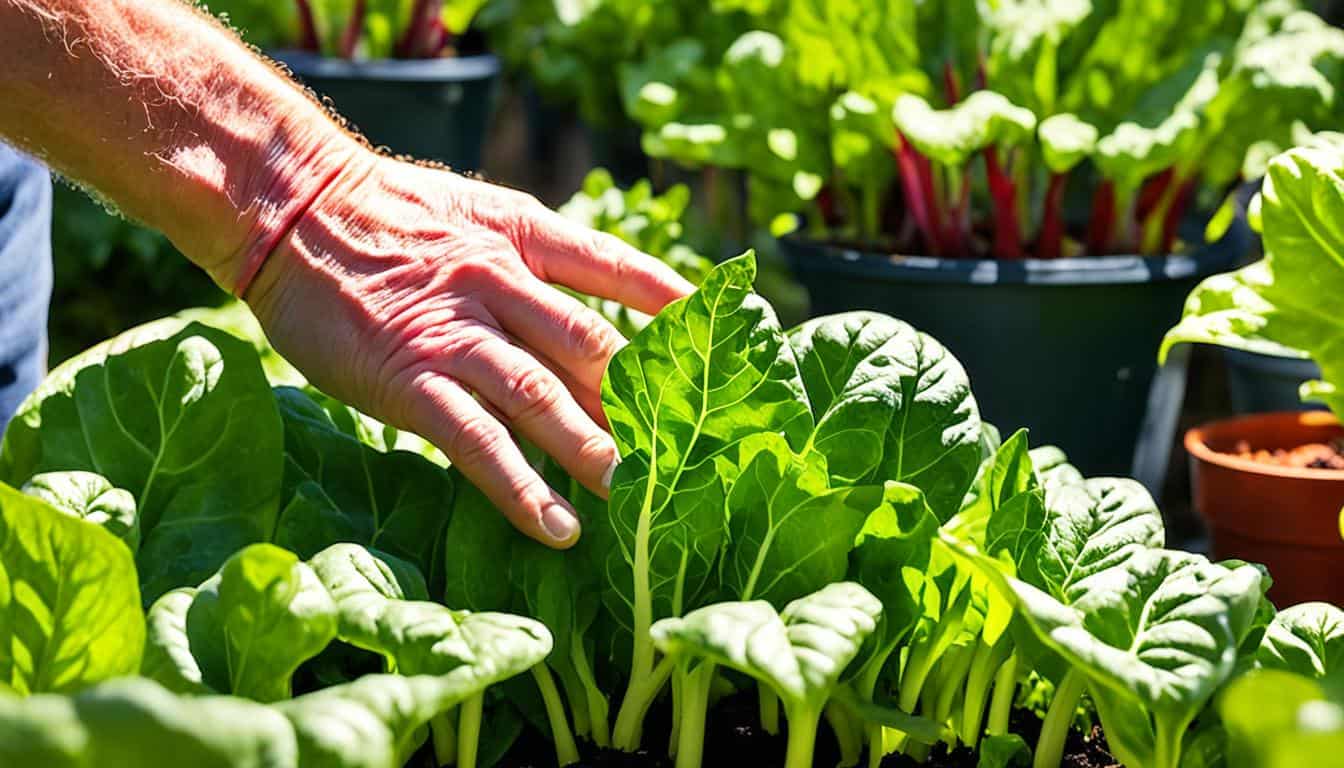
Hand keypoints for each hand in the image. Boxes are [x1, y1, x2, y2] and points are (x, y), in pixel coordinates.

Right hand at [245, 153, 693, 547]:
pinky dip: (521, 486)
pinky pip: (477, 441)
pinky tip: (558, 524)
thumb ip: (533, 261)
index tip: (726, 338)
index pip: (618, 268)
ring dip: (597, 448)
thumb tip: (594, 316)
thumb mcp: (475, 214)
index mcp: (524, 234)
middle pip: (594, 346)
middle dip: (647, 399)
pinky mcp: (410, 378)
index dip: (676, 306)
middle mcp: (501, 281)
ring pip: (544, 396)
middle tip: (693, 447)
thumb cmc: (385, 217)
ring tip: (642, 495)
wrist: (290, 205)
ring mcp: (456, 331)